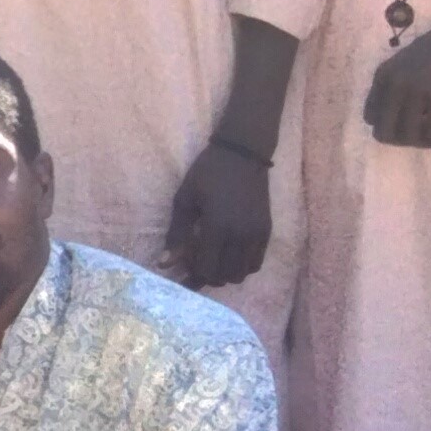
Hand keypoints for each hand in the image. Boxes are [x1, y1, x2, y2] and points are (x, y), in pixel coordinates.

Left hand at [160, 138, 273, 289]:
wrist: (242, 154)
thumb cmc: (208, 173)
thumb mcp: (185, 199)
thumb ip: (176, 234)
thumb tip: (164, 265)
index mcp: (218, 227)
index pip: (206, 269)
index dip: (192, 272)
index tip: (184, 263)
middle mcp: (240, 236)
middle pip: (224, 277)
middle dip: (208, 275)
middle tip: (196, 262)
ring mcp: (256, 235)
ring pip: (242, 274)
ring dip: (225, 273)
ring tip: (213, 259)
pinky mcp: (266, 231)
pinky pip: (256, 263)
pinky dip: (242, 266)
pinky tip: (229, 255)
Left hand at [361, 0, 430, 152]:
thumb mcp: (407, 63)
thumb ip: (397, 85)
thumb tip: (396, 119)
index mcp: (383, 74)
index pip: (370, 116)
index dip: (387, 127)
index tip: (406, 127)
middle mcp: (394, 84)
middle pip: (384, 132)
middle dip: (402, 141)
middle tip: (421, 139)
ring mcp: (416, 91)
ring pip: (408, 137)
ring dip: (422, 144)